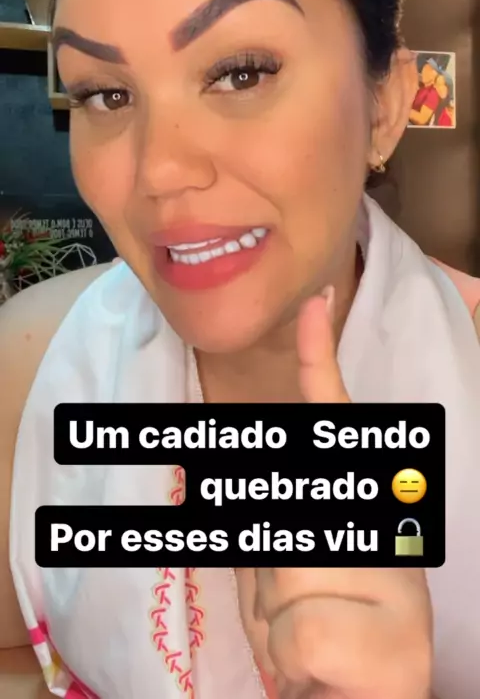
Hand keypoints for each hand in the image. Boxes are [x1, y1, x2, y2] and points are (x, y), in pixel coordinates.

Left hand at [236, 289, 432, 698]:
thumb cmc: (324, 630)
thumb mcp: (281, 573)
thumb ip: (260, 520)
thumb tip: (213, 465)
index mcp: (363, 505)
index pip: (335, 421)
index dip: (319, 362)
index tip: (312, 307)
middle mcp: (377, 529)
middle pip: (268, 518)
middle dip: (262, 569)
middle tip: (309, 606)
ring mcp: (381, 578)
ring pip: (271, 581)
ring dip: (271, 617)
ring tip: (318, 633)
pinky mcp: (378, 632)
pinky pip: (288, 634)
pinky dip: (287, 657)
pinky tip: (325, 664)